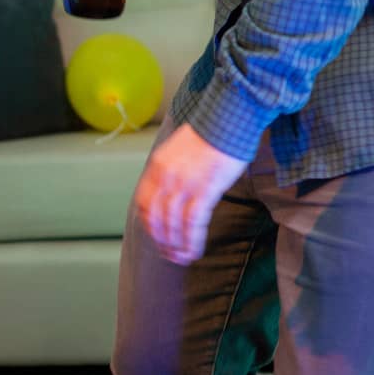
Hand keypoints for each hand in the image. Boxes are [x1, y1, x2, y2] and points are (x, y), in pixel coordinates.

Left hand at [134, 123, 249, 264]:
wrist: (230, 117)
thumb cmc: (212, 132)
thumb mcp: (180, 149)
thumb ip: (172, 169)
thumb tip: (173, 190)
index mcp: (157, 166)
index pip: (143, 202)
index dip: (149, 224)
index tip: (157, 237)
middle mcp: (166, 176)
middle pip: (157, 217)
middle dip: (162, 240)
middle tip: (169, 254)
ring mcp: (184, 184)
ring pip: (174, 224)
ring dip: (177, 245)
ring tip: (183, 258)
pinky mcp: (204, 189)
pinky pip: (193, 222)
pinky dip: (192, 240)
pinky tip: (195, 250)